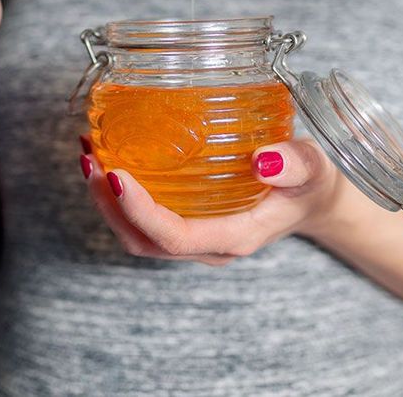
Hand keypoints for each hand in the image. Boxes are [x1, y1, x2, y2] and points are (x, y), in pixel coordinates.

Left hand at [79, 136, 363, 265]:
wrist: (313, 201)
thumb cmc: (311, 184)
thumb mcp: (313, 169)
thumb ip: (294, 165)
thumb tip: (264, 160)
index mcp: (234, 237)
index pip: (174, 237)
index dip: (139, 212)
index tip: (116, 176)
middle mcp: (207, 246)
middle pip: (143, 241)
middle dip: (109, 205)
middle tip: (91, 159)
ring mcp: (194, 239)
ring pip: (136, 235)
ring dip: (106, 200)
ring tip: (89, 155)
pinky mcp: (185, 224)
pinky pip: (142, 220)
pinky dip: (118, 194)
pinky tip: (108, 158)